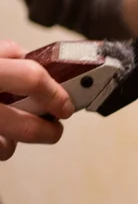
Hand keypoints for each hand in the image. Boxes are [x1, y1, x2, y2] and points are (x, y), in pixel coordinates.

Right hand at [0, 41, 73, 160]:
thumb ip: (4, 55)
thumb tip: (32, 61)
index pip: (32, 78)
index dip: (56, 94)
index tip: (66, 105)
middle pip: (25, 127)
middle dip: (48, 132)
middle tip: (54, 129)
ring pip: (4, 148)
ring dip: (14, 143)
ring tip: (14, 130)